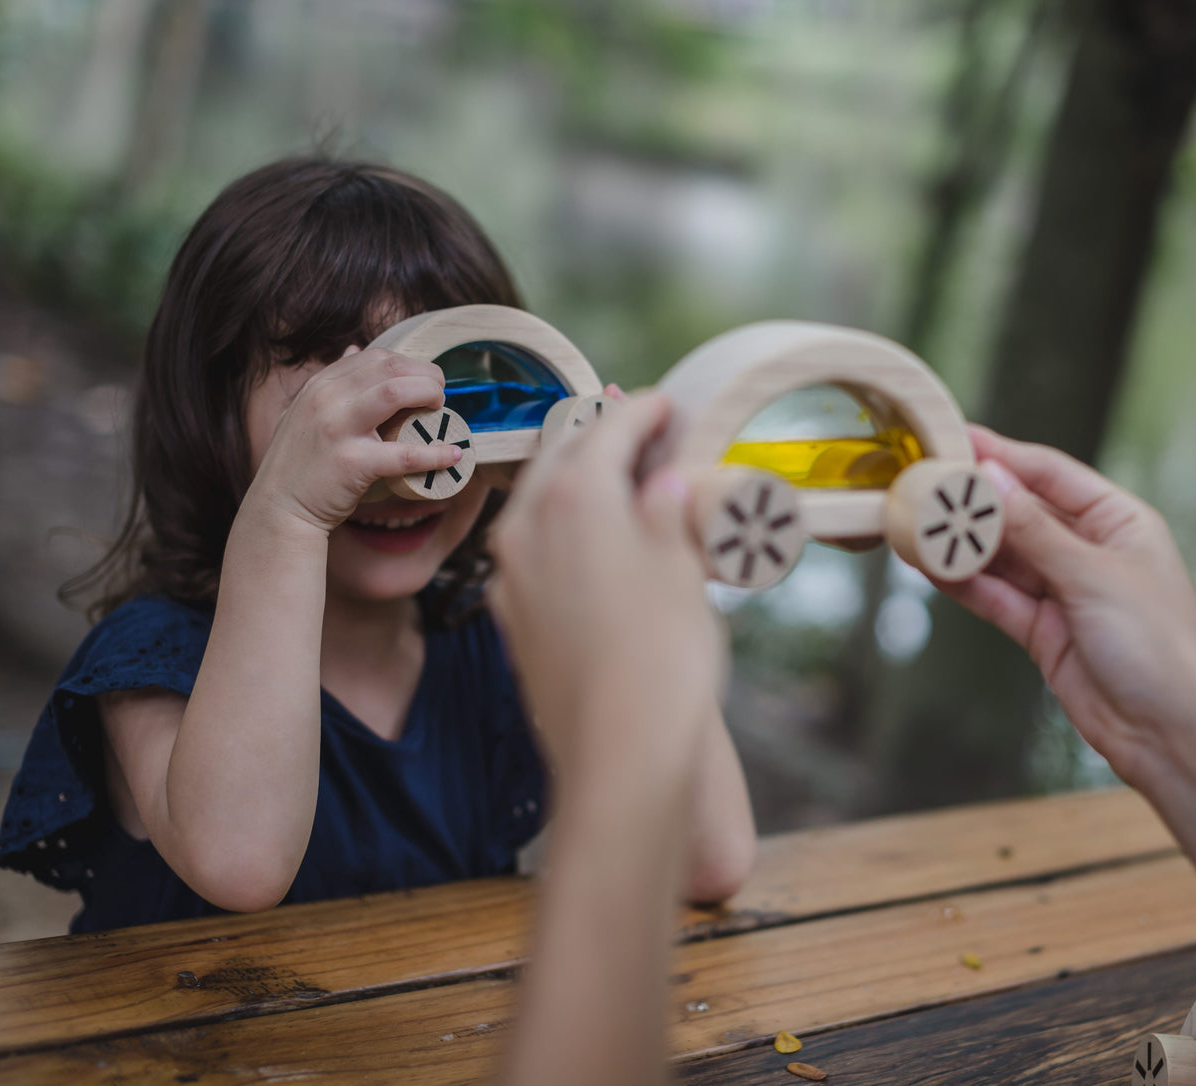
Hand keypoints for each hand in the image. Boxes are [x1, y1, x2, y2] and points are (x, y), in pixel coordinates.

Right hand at [245, 346, 463, 533]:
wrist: (279, 508)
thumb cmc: (301, 462)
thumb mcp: (306, 410)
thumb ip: (332, 384)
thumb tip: (354, 349)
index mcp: (319, 384)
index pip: (374, 357)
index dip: (408, 364)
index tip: (424, 380)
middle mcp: (325, 399)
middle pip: (390, 368)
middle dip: (426, 375)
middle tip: (440, 394)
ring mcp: (337, 429)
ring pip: (395, 393)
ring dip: (429, 396)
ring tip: (442, 410)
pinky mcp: (352, 463)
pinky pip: (404, 453)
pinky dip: (434, 454)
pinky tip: (453, 455)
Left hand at [488, 393, 723, 788]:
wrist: (618, 757)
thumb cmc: (663, 659)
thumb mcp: (685, 568)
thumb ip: (668, 512)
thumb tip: (663, 485)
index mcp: (577, 494)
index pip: (611, 426)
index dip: (646, 411)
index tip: (667, 405)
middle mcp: (528, 523)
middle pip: (563, 453)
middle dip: (602, 435)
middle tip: (642, 430)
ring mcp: (511, 571)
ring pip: (540, 500)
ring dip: (578, 481)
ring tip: (623, 483)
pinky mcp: (511, 614)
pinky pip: (534, 547)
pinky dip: (564, 530)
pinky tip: (597, 545)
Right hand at [939, 426, 1195, 785]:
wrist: (1172, 735)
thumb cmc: (1160, 647)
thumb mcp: (1094, 576)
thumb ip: (1035, 530)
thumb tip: (991, 479)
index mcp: (1118, 521)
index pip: (1050, 474)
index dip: (1003, 456)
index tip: (956, 439)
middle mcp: (1090, 550)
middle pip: (1019, 512)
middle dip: (973, 500)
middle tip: (924, 483)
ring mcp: (1063, 591)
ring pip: (1001, 557)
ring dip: (961, 543)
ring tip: (916, 524)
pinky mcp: (1043, 630)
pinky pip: (996, 596)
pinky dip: (965, 583)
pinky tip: (932, 566)